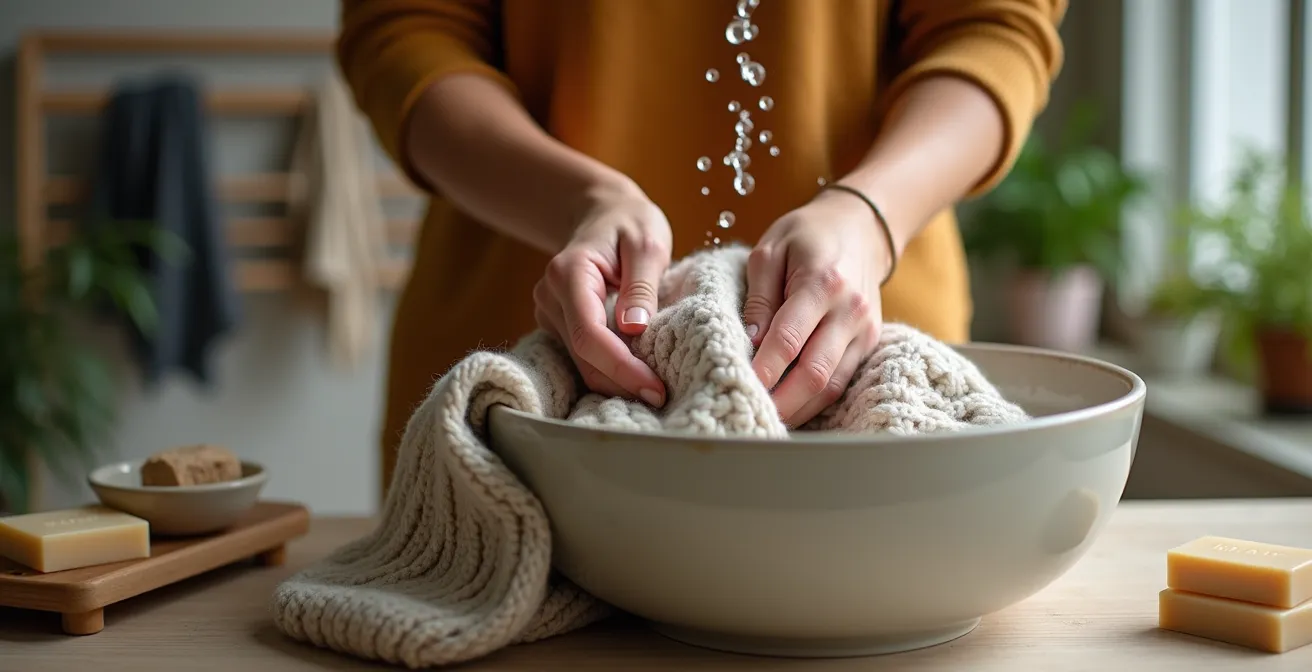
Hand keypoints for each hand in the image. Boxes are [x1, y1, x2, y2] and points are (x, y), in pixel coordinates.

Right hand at [533, 185, 671, 407]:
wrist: (603, 213)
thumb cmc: (629, 223)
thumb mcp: (648, 243)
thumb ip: (642, 286)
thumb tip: (635, 330)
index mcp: (569, 272)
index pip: (590, 334)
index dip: (621, 367)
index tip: (655, 388)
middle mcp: (550, 295)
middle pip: (583, 356)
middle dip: (622, 383)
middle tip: (662, 398)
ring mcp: (550, 313)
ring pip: (581, 363)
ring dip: (616, 381)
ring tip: (655, 389)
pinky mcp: (558, 325)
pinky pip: (582, 357)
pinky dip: (609, 370)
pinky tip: (637, 376)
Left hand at [744, 187, 893, 425]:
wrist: (861, 227)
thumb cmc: (807, 235)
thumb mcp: (770, 250)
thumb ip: (759, 296)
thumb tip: (749, 341)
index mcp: (823, 282)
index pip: (789, 338)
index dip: (764, 369)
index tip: (737, 386)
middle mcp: (850, 310)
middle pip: (814, 372)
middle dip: (780, 401)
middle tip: (747, 415)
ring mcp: (865, 330)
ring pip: (831, 386)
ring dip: (797, 409)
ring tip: (764, 421)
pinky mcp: (869, 342)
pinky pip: (841, 381)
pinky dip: (814, 401)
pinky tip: (789, 409)